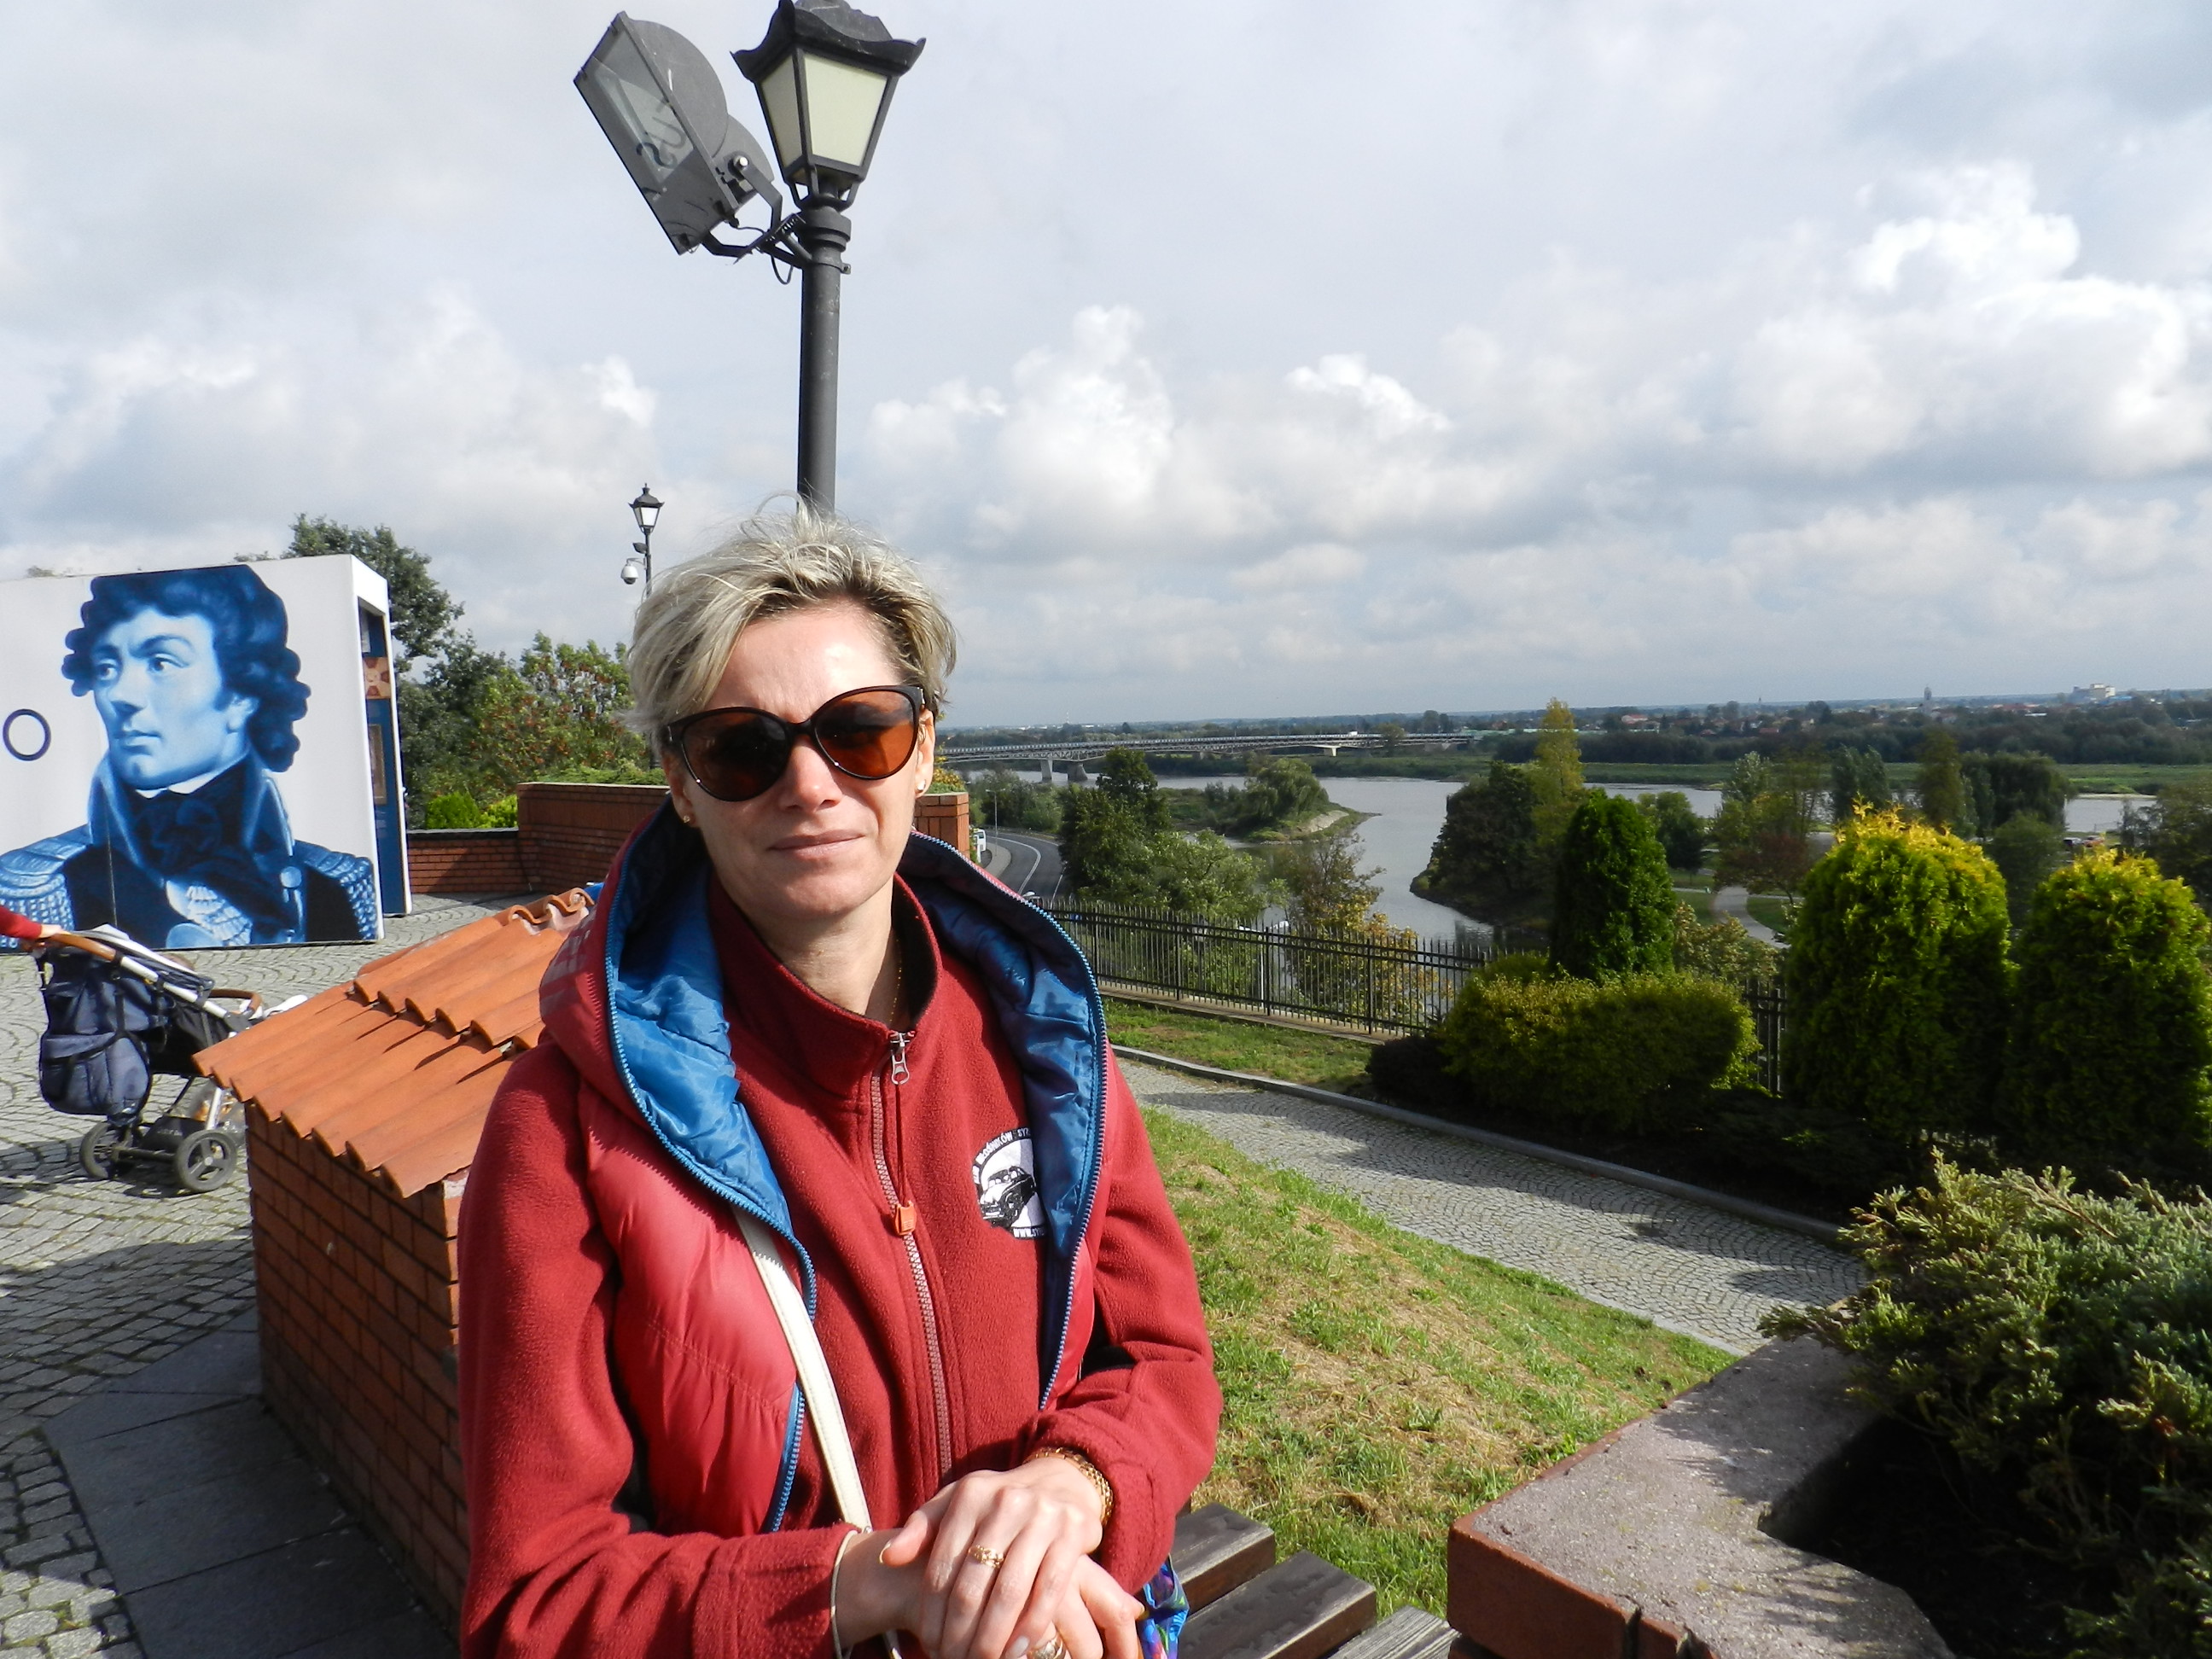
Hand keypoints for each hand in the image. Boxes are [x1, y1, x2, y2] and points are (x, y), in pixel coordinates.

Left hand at [874, 1459, 1127, 1658]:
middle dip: (959, 1633)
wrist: (1061, 1482)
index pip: (942, 1566)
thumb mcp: (957, 1504)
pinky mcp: (1072, 1533)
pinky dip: (1032, 1625)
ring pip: (1010, 1592)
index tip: (929, 1644)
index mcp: (970, 1495)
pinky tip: (1016, 1651)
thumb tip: (889, 1557)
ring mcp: (1042, 1517)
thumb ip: (922, 1528)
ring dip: (993, 1637)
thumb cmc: (998, 1504)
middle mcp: (1005, 1502)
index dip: (932, 1613)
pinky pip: (1048, 1589)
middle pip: (972, 1585)